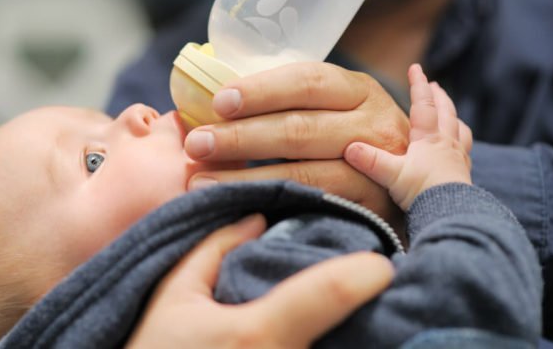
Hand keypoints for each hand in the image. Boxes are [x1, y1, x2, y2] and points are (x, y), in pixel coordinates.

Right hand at [127, 215, 394, 348]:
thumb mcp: (172, 295)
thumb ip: (213, 250)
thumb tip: (255, 217)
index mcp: (256, 330)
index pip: (329, 293)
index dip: (362, 273)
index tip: (380, 265)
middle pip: (347, 331)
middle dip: (360, 308)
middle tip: (365, 289)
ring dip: (349, 334)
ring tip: (349, 315)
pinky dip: (328, 346)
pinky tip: (324, 336)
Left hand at [184, 62, 408, 221]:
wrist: (408, 188)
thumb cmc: (350, 142)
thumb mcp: (332, 110)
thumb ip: (289, 104)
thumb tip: (217, 105)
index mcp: (357, 90)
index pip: (306, 81)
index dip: (260, 91)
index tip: (218, 102)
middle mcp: (374, 124)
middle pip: (301, 127)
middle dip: (241, 136)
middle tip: (196, 145)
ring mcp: (377, 167)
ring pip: (305, 171)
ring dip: (247, 176)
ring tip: (202, 181)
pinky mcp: (372, 206)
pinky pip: (316, 203)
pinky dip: (274, 203)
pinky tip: (242, 204)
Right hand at [344, 65, 472, 209]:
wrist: (450, 213)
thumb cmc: (422, 192)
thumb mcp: (391, 175)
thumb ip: (369, 160)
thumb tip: (349, 147)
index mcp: (428, 138)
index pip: (423, 104)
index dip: (418, 85)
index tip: (416, 68)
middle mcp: (447, 144)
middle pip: (446, 112)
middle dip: (439, 97)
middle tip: (435, 86)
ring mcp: (458, 159)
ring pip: (460, 131)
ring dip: (454, 119)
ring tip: (451, 115)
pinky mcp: (463, 176)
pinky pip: (465, 153)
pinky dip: (461, 144)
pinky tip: (457, 149)